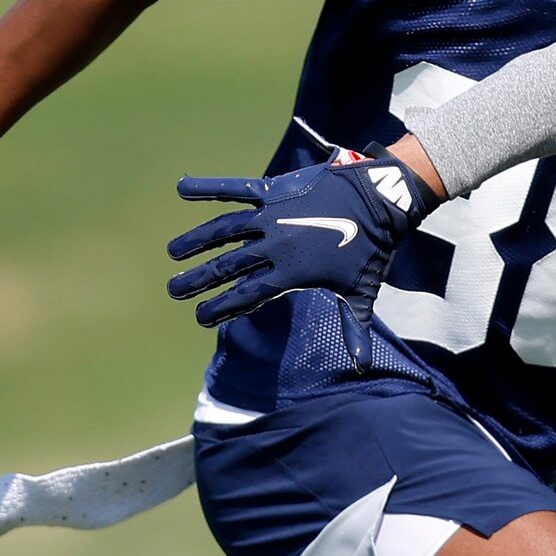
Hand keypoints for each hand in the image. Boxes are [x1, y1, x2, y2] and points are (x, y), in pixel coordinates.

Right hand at [165, 148, 434, 365]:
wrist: (381, 199)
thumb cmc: (371, 250)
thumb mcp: (361, 293)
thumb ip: (353, 329)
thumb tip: (363, 368)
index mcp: (292, 273)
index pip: (248, 295)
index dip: (222, 307)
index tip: (201, 317)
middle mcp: (276, 245)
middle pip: (228, 266)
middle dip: (199, 280)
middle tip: (174, 290)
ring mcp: (272, 215)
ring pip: (224, 229)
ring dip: (196, 241)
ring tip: (174, 253)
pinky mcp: (274, 189)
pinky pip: (235, 188)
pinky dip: (209, 187)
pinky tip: (182, 189)